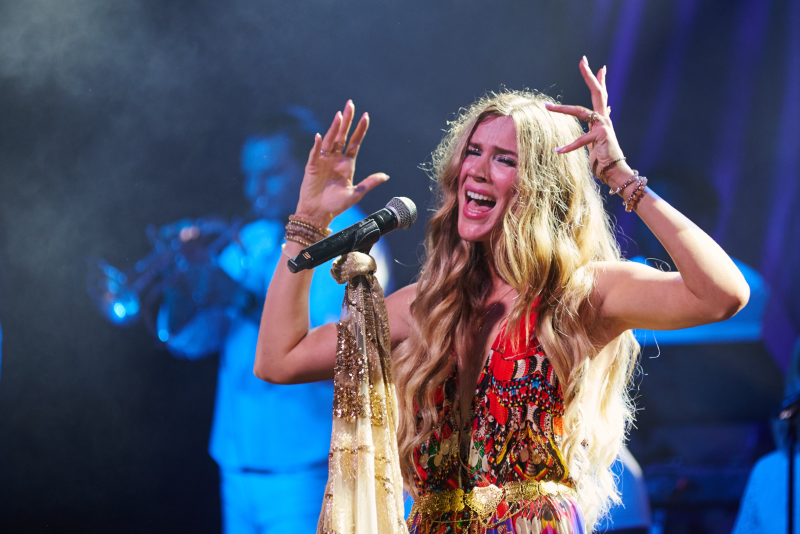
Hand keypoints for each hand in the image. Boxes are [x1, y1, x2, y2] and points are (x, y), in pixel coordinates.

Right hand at [295, 100, 388, 225]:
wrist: (318, 213)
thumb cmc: (336, 205)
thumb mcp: (356, 194)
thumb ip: (370, 183)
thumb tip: (386, 176)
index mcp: (347, 164)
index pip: (355, 142)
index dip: (360, 129)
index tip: (366, 116)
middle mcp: (335, 159)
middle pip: (342, 135)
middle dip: (346, 120)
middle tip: (350, 104)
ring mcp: (323, 161)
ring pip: (330, 140)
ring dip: (334, 128)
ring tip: (339, 115)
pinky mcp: (312, 166)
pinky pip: (315, 153)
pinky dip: (317, 145)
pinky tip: (320, 136)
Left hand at [545, 57, 630, 186]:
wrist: (615, 171)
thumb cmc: (604, 156)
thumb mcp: (598, 137)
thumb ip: (598, 123)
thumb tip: (606, 110)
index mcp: (602, 117)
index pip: (601, 94)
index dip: (599, 80)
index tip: (600, 66)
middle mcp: (604, 119)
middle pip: (597, 92)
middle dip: (589, 76)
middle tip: (583, 60)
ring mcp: (603, 126)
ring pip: (580, 112)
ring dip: (562, 109)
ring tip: (547, 106)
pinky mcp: (600, 137)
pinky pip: (580, 141)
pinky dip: (568, 147)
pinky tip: (557, 150)